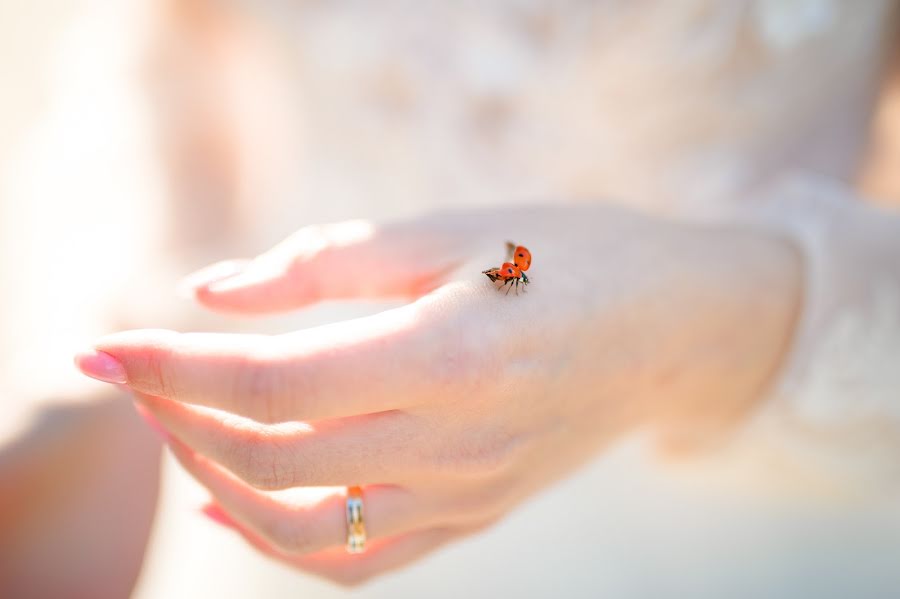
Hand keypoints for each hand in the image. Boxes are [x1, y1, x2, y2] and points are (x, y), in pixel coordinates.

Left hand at [75, 204, 800, 584]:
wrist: (672, 327)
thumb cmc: (564, 257)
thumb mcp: (447, 230)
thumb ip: (321, 262)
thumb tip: (208, 293)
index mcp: (448, 356)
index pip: (270, 382)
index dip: (172, 367)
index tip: (105, 345)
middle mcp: (456, 443)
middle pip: (273, 459)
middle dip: (178, 418)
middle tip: (134, 370)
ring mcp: (469, 494)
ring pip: (306, 530)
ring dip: (219, 485)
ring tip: (176, 433)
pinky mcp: (477, 515)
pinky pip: (362, 558)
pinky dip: (282, 542)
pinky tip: (235, 507)